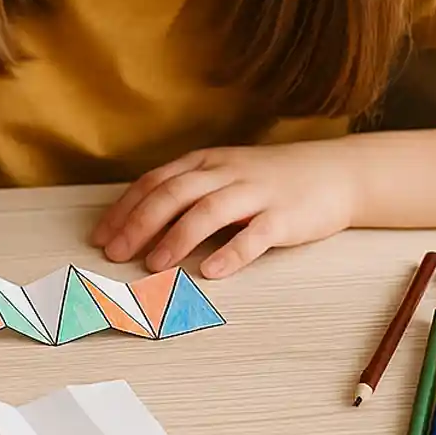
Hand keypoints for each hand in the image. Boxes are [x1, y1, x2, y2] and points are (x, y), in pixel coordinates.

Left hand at [88, 143, 359, 278]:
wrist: (335, 173)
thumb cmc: (269, 180)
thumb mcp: (222, 175)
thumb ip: (186, 193)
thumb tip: (137, 225)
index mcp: (204, 163)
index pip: (154, 182)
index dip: (124, 209)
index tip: (100, 237)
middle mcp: (225, 173)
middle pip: (173, 194)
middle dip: (139, 224)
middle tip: (115, 254)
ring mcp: (256, 193)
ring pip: (208, 211)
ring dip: (176, 238)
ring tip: (152, 265)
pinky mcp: (285, 217)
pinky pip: (255, 235)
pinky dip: (231, 253)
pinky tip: (211, 271)